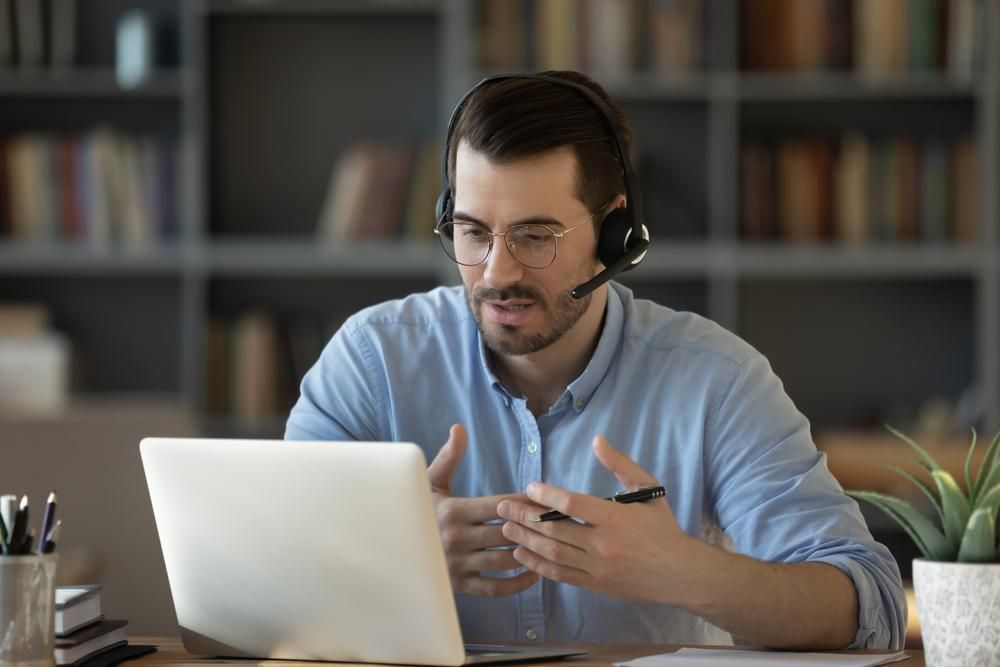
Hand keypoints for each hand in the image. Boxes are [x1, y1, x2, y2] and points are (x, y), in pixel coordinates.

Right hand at [428, 424, 539, 596]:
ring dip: (529, 553)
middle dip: (533, 527)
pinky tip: (533, 573)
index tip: (544, 499)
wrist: (392, 548)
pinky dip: (518, 584)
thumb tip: (459, 428)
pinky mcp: (460, 586)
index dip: (525, 503)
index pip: (500, 506)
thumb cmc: (418, 510)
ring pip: (505, 560)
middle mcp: (457, 539)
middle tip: (556, 522)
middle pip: (507, 532)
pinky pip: (495, 588)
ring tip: (548, 545)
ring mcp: (459, 565)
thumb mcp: (430, 482)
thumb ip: (449, 457)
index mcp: (453, 511)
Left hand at [496, 435, 694, 603]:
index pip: (572, 505)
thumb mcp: (648, 489)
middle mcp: (604, 544)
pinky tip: (522, 554)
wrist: (680, 574)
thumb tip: (597, 440)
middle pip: (554, 530)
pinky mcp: (595, 584)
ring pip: (553, 553)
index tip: (529, 488)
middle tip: (503, 508)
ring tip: (506, 528)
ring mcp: (597, 567)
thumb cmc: (663, 527)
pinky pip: (560, 574)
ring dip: (525, 540)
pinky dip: (538, 565)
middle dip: (524, 518)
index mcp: (616, 518)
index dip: (547, 496)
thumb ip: (621, 464)